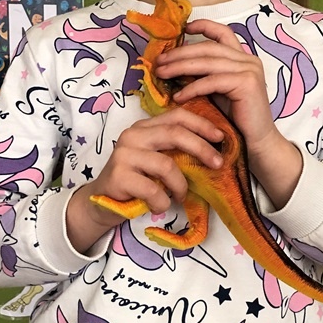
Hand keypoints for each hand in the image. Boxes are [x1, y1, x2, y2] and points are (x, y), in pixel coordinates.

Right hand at [66, 104, 224, 253]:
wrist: (102, 202)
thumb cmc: (136, 181)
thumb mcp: (156, 160)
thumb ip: (175, 150)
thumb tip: (214, 150)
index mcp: (144, 127)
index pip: (176, 116)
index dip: (201, 124)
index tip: (221, 137)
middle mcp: (133, 135)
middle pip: (174, 134)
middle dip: (201, 148)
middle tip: (218, 164)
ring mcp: (124, 154)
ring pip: (166, 165)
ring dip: (180, 185)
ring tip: (180, 196)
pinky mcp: (119, 176)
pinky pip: (153, 189)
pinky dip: (163, 201)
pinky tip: (160, 205)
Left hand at [154, 19, 275, 159]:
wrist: (257, 142)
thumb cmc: (235, 120)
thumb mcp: (217, 91)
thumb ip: (204, 75)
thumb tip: (174, 65)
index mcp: (243, 58)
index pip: (223, 33)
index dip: (203, 26)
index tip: (183, 29)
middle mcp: (248, 59)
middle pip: (208, 48)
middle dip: (180, 53)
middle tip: (159, 61)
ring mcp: (249, 69)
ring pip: (207, 62)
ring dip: (180, 67)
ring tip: (161, 74)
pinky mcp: (246, 83)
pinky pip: (212, 81)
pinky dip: (192, 88)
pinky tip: (178, 96)